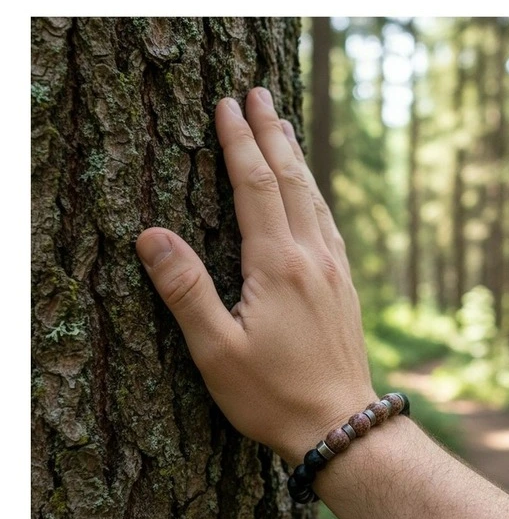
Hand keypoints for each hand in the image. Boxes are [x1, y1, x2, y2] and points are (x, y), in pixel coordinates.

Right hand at [136, 87, 376, 464]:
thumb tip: (152, 236)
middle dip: (271, 133)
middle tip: (258, 94)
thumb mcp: (216, 351)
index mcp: (279, 266)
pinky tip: (312, 194)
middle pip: (292, 180)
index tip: (226, 106)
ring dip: (297, 157)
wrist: (342, 425)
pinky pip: (329, 224)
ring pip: (315, 199)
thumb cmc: (274, 395)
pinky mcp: (346, 289)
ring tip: (284, 126)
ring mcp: (335, 272)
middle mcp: (313, 258)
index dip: (239, 143)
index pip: (256, 186)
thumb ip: (186, 290)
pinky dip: (316, 194)